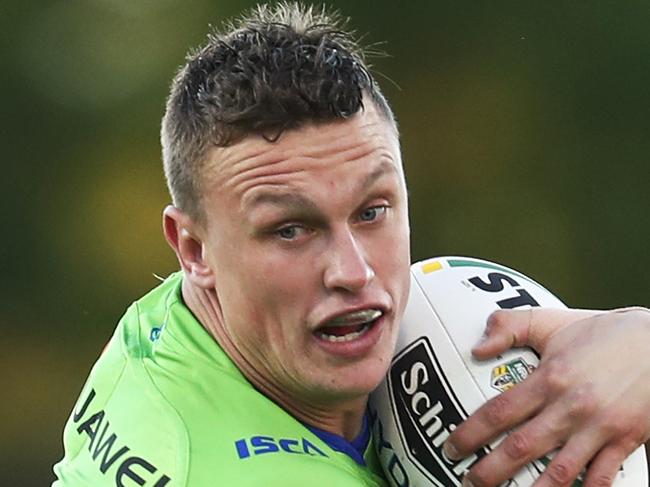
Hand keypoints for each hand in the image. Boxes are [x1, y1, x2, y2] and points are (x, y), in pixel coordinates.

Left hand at [443, 307, 649, 486]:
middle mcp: (571, 406)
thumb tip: (477, 348)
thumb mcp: (550, 321)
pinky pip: (602, 479)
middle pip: (521, 448)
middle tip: (468, 482)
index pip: (499, 411)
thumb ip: (509, 326)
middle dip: (490, 471)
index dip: (471, 434)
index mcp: (549, 377)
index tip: (452, 447)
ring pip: (559, 473)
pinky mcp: (625, 441)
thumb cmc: (599, 332)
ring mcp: (599, 427)